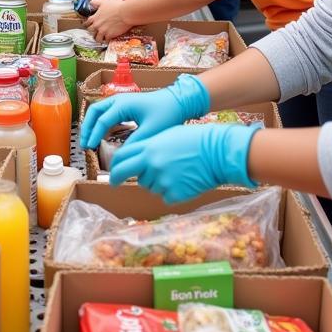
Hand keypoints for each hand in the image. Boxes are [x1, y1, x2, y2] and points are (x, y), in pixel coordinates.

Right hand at [80, 74, 209, 149]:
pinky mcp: (125, 104)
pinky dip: (100, 122)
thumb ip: (133, 144)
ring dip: (92, 124)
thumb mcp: (150, 132)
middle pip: (94, 111)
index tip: (89, 149)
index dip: (94, 136)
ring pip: (98, 110)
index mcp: (123, 104)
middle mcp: (119, 100)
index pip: (102, 121)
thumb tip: (119, 158)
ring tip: (89, 140)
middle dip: (87, 128)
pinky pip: (106, 112)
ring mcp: (121, 100)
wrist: (179, 101)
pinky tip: (102, 135)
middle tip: (84, 145)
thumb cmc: (167, 114)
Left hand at [86, 0, 130, 41]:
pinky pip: (106, 41)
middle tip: (95, 32)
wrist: (125, 13)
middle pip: (90, 31)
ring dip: (99, 38)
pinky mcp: (109, 35)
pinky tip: (108, 39)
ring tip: (101, 38)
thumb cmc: (116, 6)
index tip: (88, 26)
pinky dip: (107, 40)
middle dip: (92, 32)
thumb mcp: (104, 1)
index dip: (87, 24)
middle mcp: (97, 25)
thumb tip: (92, 2)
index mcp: (95, 17)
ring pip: (97, 38)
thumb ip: (96, 2)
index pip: (87, 22)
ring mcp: (102, 31)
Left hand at [109, 122, 263, 202]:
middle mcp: (151, 164)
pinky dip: (171, 190)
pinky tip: (184, 180)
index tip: (113, 171)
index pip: (121, 157)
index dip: (115, 165)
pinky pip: (164, 195)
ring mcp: (161, 181)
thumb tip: (136, 159)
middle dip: (116, 179)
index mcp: (149, 147)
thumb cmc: (195, 140)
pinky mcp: (172, 194)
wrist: (218, 152)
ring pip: (148, 185)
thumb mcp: (167, 136)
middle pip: (123, 174)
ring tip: (175, 170)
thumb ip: (149, 147)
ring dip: (155, 181)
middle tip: (114, 183)